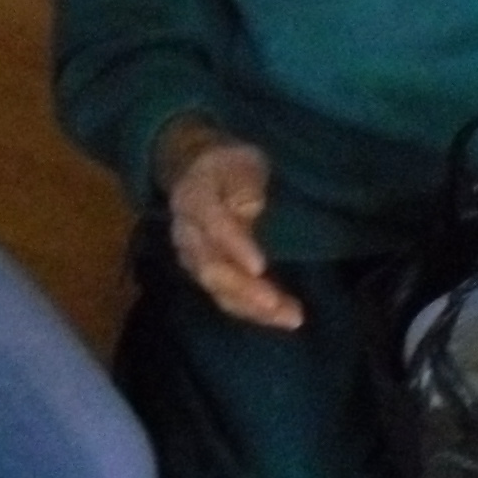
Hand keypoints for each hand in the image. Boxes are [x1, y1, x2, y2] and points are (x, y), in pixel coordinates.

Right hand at [157, 120, 300, 329]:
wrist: (197, 172)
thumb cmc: (229, 165)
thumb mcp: (242, 160)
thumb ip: (246, 184)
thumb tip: (253, 206)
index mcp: (195, 198)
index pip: (214, 225)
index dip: (236, 247)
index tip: (260, 266)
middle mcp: (187, 234)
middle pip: (212, 269)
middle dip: (246, 290)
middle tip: (279, 305)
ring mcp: (193, 259)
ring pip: (219, 290)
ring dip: (254, 308)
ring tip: (290, 317)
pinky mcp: (205, 275)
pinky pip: (227, 298)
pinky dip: (254, 311)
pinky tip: (282, 316)